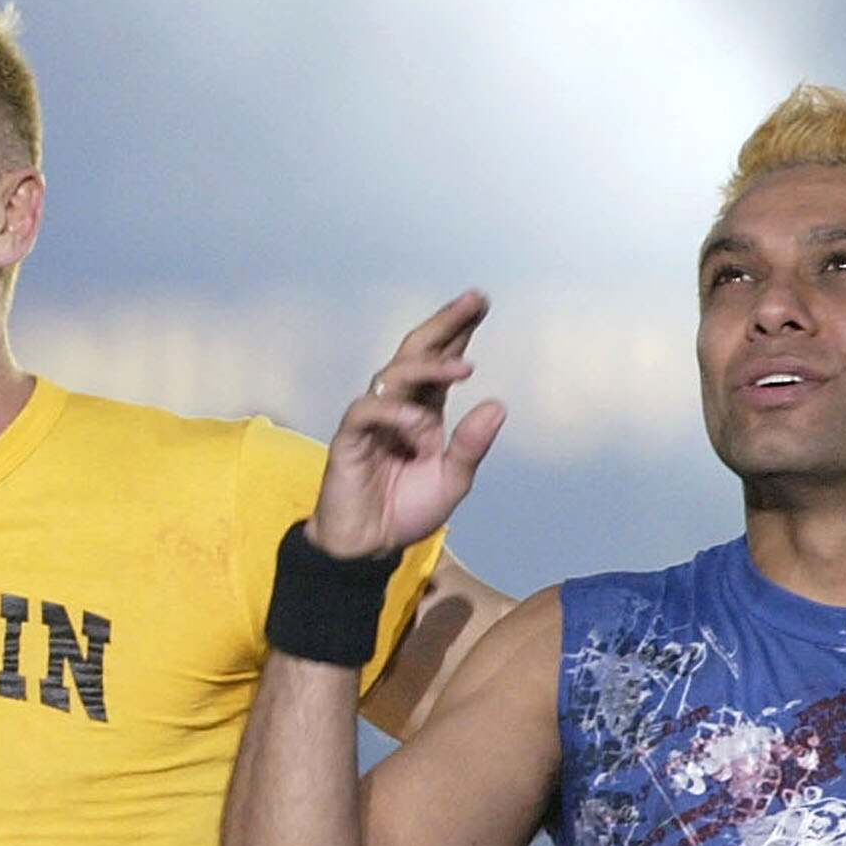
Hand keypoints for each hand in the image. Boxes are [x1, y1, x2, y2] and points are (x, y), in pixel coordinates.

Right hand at [312, 291, 507, 558]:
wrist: (367, 545)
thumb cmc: (405, 509)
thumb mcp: (452, 479)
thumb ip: (471, 445)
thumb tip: (497, 405)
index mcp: (423, 412)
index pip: (441, 361)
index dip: (458, 331)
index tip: (481, 303)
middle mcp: (398, 407)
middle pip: (416, 352)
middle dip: (444, 324)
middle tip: (473, 301)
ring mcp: (372, 420)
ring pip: (394, 375)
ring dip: (430, 367)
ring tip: (464, 369)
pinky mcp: (349, 439)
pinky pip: (368, 411)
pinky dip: (395, 413)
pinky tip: (417, 423)